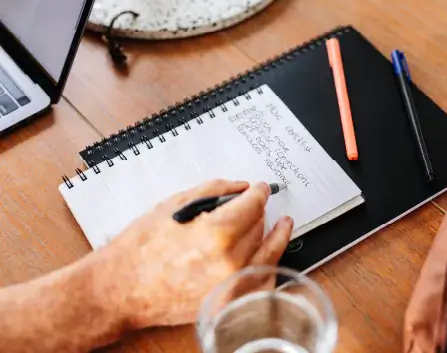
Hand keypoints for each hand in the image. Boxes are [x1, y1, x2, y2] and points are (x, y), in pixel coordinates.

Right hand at [90, 179, 293, 329]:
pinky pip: (260, 280)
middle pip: (260, 226)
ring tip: (282, 225)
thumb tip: (240, 187)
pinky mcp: (228, 301)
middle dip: (259, 211)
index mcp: (216, 233)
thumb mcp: (175, 205)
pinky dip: (268, 264)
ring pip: (266, 252)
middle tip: (254, 203)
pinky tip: (271, 253)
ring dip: (273, 235)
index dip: (260, 192)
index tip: (261, 188)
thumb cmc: (140, 248)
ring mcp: (231, 285)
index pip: (254, 204)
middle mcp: (229, 261)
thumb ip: (214, 190)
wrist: (122, 288)